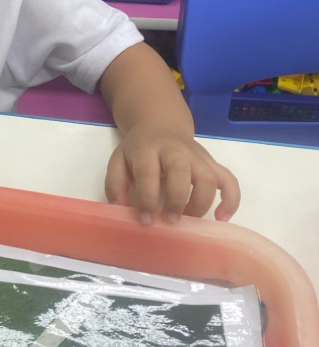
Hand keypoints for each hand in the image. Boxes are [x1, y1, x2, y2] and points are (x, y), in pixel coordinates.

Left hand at [104, 123, 239, 224]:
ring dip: (202, 203)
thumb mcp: (119, 160)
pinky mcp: (212, 163)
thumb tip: (120, 209)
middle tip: (170, 220)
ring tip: (190, 221)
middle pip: (181, 170)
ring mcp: (197, 156)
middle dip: (177, 199)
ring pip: (209, 176)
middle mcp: (175, 150)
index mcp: (148, 149)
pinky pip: (229, 180)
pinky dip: (231, 200)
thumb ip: (115, 184)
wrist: (161, 125)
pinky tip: (221, 218)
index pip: (148, 172)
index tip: (145, 220)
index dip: (146, 198)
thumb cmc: (139, 149)